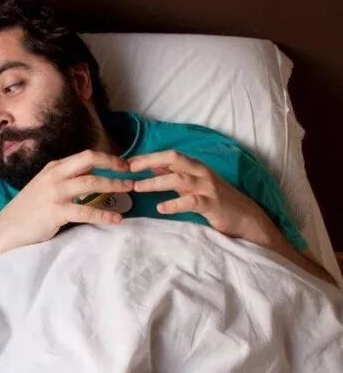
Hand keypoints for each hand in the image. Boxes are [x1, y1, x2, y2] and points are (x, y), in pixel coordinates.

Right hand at [0, 150, 132, 251]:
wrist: (7, 230)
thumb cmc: (28, 211)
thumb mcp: (44, 187)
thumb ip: (65, 180)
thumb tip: (90, 175)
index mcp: (53, 168)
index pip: (85, 156)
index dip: (108, 158)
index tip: (124, 164)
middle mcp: (54, 176)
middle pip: (89, 161)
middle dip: (113, 164)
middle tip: (132, 172)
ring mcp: (54, 193)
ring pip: (90, 183)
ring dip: (113, 186)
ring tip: (129, 191)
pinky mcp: (55, 212)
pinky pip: (85, 211)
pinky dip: (103, 215)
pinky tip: (116, 219)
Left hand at [129, 150, 271, 243]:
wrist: (245, 217)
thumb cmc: (216, 199)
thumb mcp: (193, 184)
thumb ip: (175, 175)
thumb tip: (152, 166)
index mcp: (195, 167)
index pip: (170, 156)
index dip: (149, 157)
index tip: (127, 161)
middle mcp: (201, 173)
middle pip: (174, 160)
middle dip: (150, 162)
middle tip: (129, 169)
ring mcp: (207, 188)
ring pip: (180, 179)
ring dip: (156, 182)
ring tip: (138, 187)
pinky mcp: (213, 205)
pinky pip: (191, 202)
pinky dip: (175, 204)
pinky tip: (161, 208)